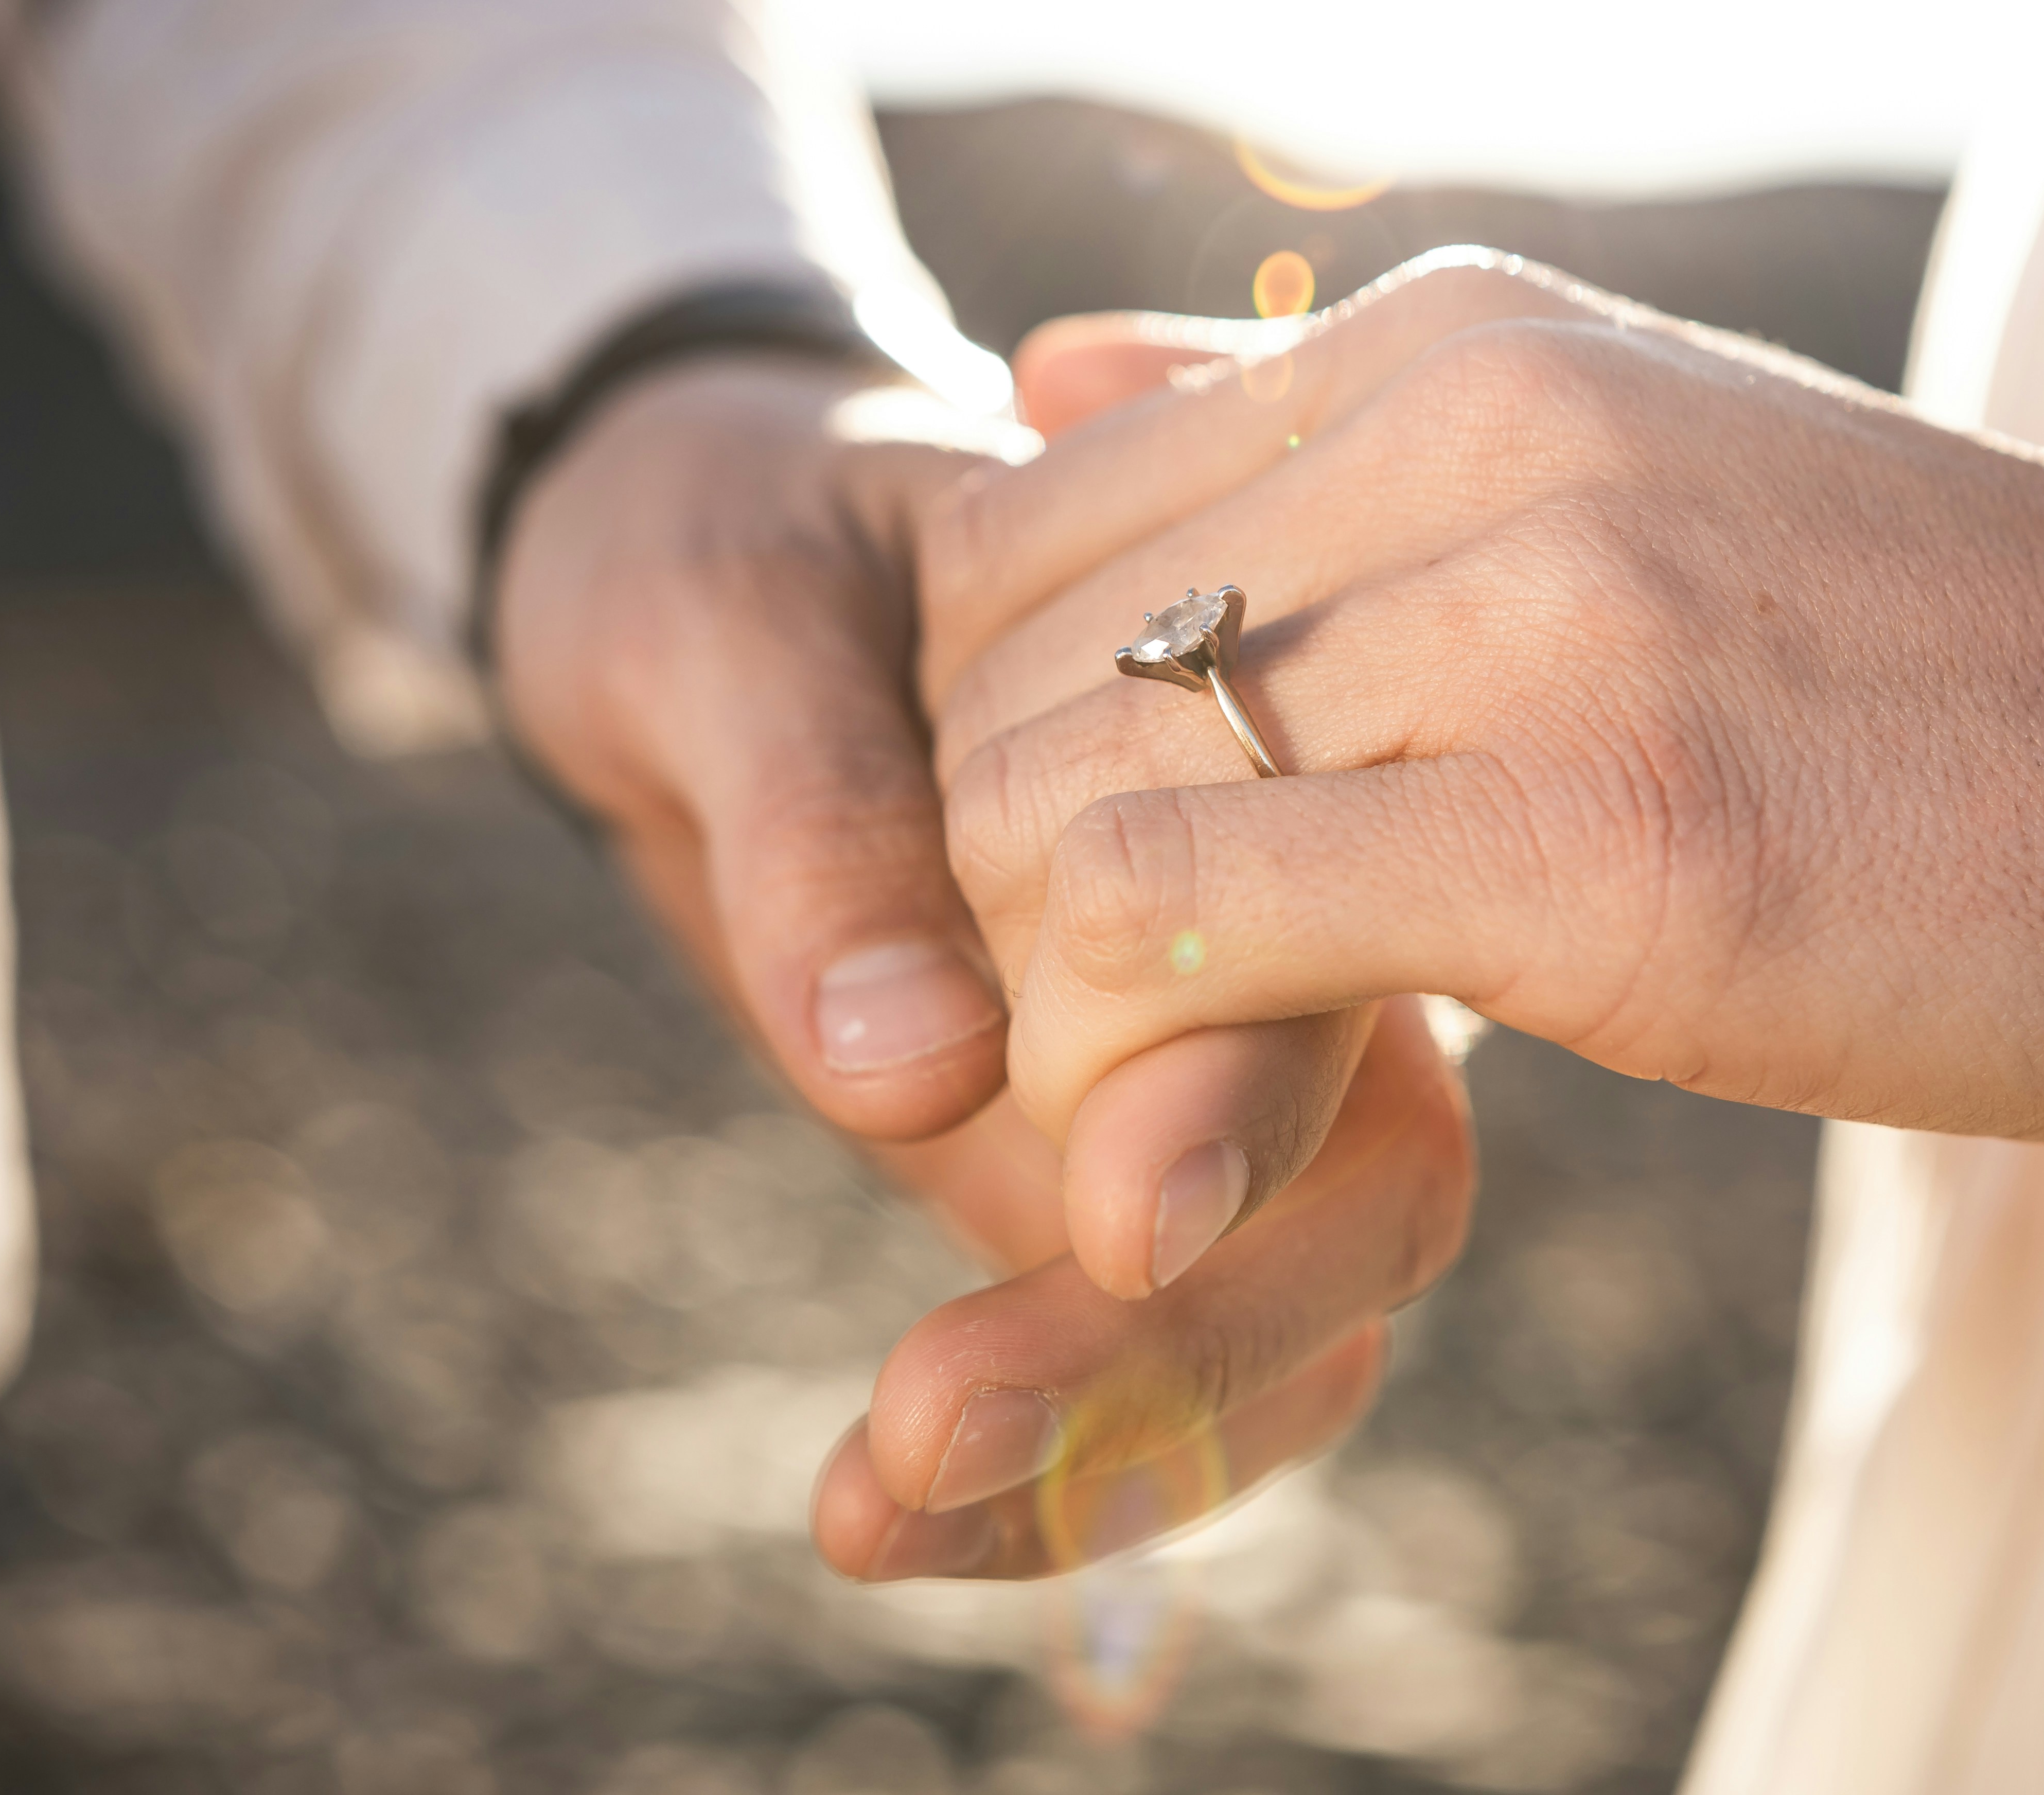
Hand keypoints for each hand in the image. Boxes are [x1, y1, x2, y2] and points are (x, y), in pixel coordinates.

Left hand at [495, 352, 1474, 1576]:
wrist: (681, 563)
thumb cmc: (721, 531)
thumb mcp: (728, 616)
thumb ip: (817, 808)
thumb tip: (910, 1068)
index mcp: (1254, 740)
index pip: (1333, 943)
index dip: (1247, 1086)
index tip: (1108, 1217)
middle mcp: (1276, 920)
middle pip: (1362, 1180)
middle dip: (1181, 1340)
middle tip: (918, 1432)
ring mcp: (1190, 1064)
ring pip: (1287, 1311)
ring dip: (1114, 1446)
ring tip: (863, 1509)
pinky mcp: (1078, 1165)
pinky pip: (1147, 1357)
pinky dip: (1047, 1466)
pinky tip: (869, 1513)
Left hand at [927, 258, 2043, 1305]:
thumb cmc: (1958, 657)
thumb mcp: (1618, 455)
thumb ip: (1307, 417)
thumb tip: (1033, 362)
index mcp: (1449, 342)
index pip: (1011, 538)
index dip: (998, 758)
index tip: (1118, 907)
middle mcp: (1463, 428)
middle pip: (992, 680)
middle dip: (996, 901)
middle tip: (1128, 1043)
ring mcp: (1540, 618)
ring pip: (1051, 811)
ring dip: (1063, 1008)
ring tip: (1191, 1106)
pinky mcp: (1606, 830)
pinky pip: (1193, 926)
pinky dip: (1152, 1061)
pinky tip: (1255, 1134)